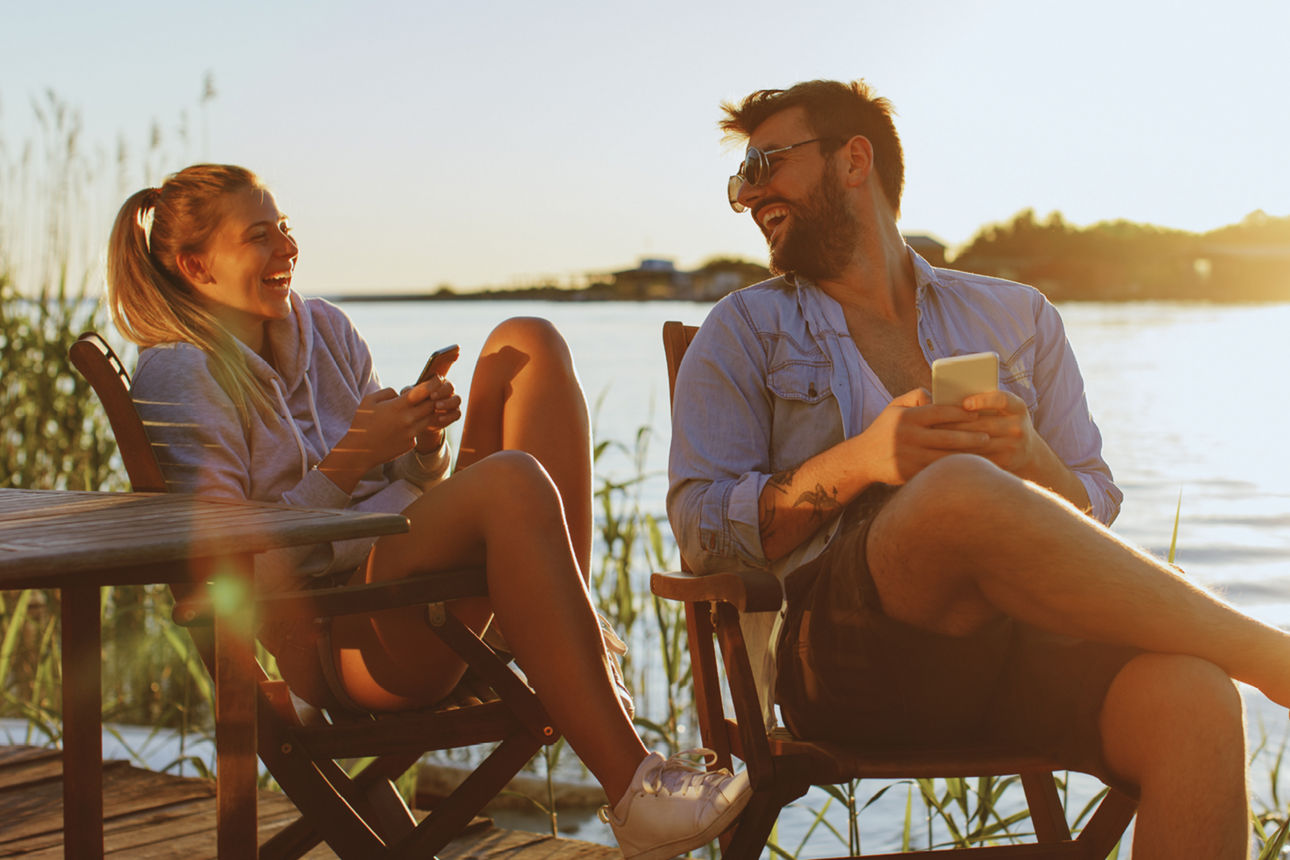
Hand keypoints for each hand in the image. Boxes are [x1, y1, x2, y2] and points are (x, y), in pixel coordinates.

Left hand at [405, 376, 461, 452]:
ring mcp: (453, 402)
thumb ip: (409, 392)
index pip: (441, 380)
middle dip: (442, 392)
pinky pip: (457, 414)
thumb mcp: (410, 397)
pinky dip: (450, 416)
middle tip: (432, 398)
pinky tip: (439, 418)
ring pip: (457, 399)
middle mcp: (448, 391)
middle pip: (451, 387)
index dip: (436, 385)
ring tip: (436, 406)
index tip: (429, 393)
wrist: (421, 420)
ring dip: (448, 403)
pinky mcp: (455, 413)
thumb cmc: (416, 404)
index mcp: (438, 383)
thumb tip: (407, 391)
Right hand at [856, 387, 990, 484]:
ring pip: (945, 456)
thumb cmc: (884, 429)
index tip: (976, 413)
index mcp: (907, 417)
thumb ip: (916, 396)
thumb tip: (938, 395)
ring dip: (966, 454)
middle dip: (970, 436)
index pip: (939, 412)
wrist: (862, 459)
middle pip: (947, 436)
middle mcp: (908, 436)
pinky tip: (966, 466)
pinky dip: (954, 469)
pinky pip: (937, 470)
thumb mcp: (894, 406)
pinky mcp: (909, 473)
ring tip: (982, 452)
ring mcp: (909, 457)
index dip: (960, 413)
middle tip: (987, 435)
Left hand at [938, 389, 1038, 474]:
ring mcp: (1014, 446)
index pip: (1002, 400)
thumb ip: (983, 401)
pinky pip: (978, 458)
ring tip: (932, 436)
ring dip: (954, 440)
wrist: (1027, 450)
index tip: (964, 403)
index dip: (983, 400)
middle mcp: (1019, 427)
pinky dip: (960, 454)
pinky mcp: (1005, 462)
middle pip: (984, 425)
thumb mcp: (1002, 409)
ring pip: (978, 443)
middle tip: (932, 422)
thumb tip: (953, 396)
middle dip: (956, 424)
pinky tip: (943, 451)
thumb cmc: (1003, 421)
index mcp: (1018, 407)